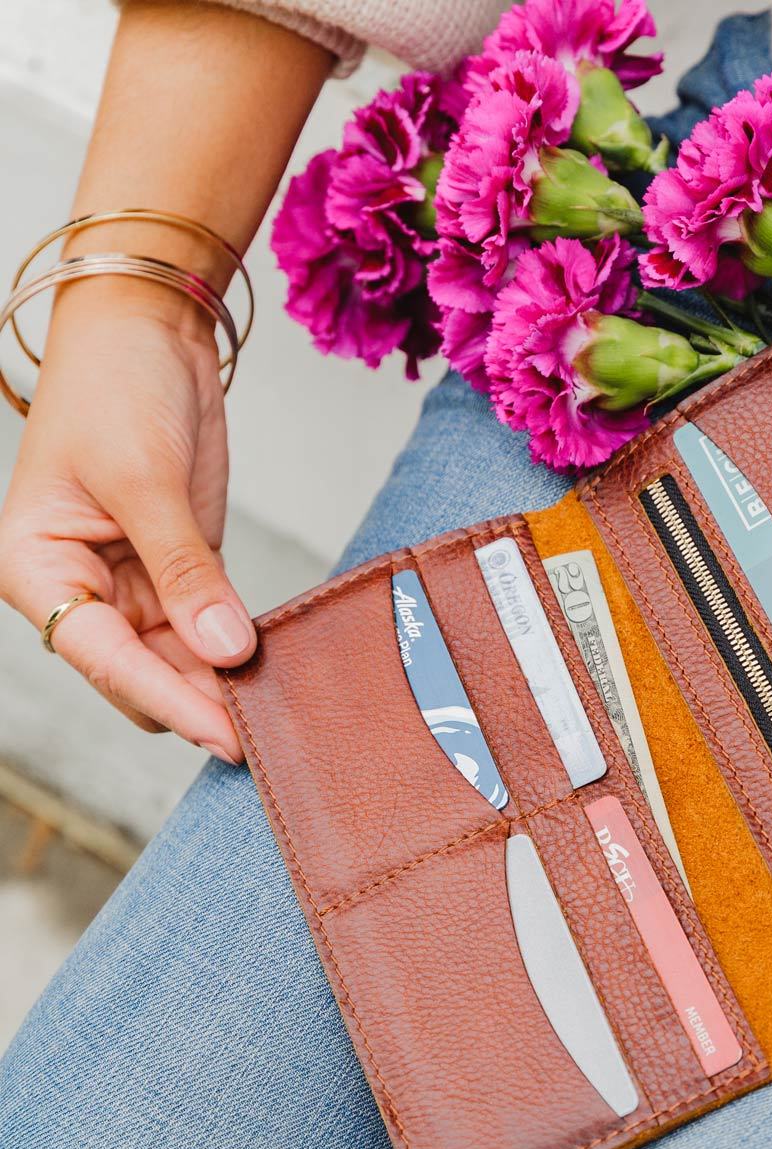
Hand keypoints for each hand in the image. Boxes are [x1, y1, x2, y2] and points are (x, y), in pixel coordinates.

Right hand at [0, 282, 255, 760]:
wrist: (146, 331)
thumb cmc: (117, 387)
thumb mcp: (146, 478)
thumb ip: (185, 569)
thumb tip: (226, 651)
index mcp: (38, 567)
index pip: (103, 656)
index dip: (168, 701)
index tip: (226, 738)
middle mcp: (79, 586)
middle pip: (140, 671)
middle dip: (199, 703)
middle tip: (268, 740)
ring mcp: (131, 582)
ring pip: (177, 660)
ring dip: (222, 684)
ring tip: (280, 716)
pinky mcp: (179, 570)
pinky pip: (207, 627)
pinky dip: (237, 648)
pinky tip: (277, 671)